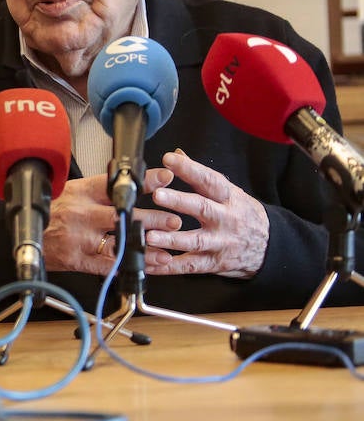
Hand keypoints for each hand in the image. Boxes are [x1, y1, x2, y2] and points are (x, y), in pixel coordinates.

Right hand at [42, 168, 181, 273]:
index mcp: (82, 192)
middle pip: (124, 215)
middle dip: (152, 219)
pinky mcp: (79, 259)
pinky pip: (110, 264)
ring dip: (147, 247)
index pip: (117, 184)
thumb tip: (132, 183)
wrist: (22, 233)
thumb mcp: (70, 190)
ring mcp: (81, 237)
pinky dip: (131, 266)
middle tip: (173, 221)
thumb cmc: (48, 211)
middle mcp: (83, 213)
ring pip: (120, 241)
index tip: (166, 178)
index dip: (144, 181)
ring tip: (167, 249)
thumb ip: (99, 188)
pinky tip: (148, 267)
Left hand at [144, 148, 267, 277]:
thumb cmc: (242, 214)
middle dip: (179, 201)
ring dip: (171, 239)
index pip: (209, 180)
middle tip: (157, 194)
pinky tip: (151, 264)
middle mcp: (225, 219)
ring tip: (150, 235)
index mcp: (228, 198)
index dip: (189, 169)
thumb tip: (177, 153)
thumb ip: (201, 176)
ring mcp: (220, 242)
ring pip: (195, 240)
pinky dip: (169, 267)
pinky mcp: (214, 263)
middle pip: (202, 208)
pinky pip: (190, 266)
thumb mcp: (229, 192)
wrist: (270, 247)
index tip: (169, 159)